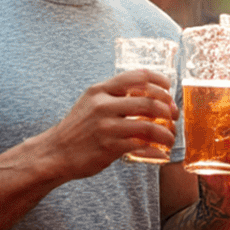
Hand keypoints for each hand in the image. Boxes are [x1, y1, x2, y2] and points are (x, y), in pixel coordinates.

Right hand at [40, 68, 175, 179]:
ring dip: (166, 132)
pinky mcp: (109, 146)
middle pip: (149, 101)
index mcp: (101, 90)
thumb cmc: (78, 128)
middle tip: (173, 116)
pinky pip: (141, 145)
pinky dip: (155, 148)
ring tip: (170, 137)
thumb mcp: (91, 102)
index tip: (169, 89)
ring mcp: (106, 126)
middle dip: (168, 108)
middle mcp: (103, 105)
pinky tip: (160, 151)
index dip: (159, 80)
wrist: (55, 153)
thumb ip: (114, 95)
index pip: (138, 76)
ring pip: (149, 125)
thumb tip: (146, 93)